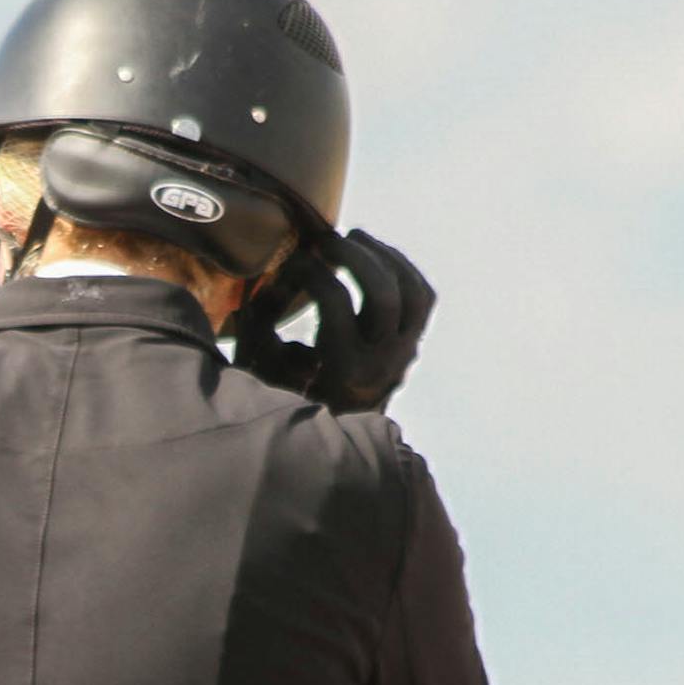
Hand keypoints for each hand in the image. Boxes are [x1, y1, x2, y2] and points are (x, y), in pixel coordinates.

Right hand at [229, 230, 434, 413]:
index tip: (291, 260)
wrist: (331, 446)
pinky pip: (422, 298)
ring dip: (385, 257)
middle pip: (383, 293)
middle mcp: (382, 364)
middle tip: (325, 241)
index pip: (334, 300)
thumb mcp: (262, 367)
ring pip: (411, 292)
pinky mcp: (411, 348)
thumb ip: (261, 321)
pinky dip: (403, 269)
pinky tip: (377, 254)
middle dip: (354, 255)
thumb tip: (276, 275)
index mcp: (343, 369)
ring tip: (355, 238)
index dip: (310, 269)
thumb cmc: (284, 400)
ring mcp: (403, 356)